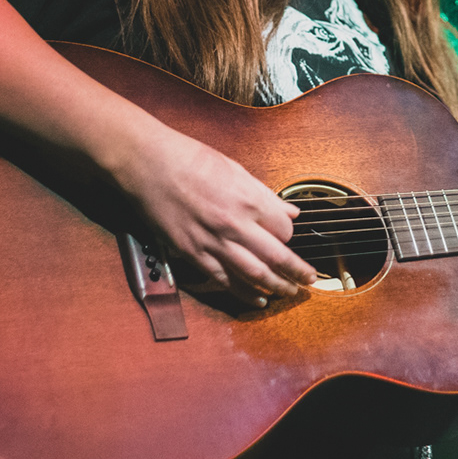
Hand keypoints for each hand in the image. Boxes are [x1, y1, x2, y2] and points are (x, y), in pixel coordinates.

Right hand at [105, 123, 317, 303]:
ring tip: (290, 293)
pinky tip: (257, 299)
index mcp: (248, 198)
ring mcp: (213, 242)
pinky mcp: (192, 254)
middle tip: (310, 280)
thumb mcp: (234, 168)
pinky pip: (224, 280)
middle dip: (297, 272)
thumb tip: (289, 210)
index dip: (290, 235)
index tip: (289, 236)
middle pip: (277, 256)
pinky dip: (243, 293)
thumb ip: (264, 194)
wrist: (147, 163)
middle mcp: (235, 224)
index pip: (284, 229)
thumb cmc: (188, 158)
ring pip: (254, 274)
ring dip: (277, 286)